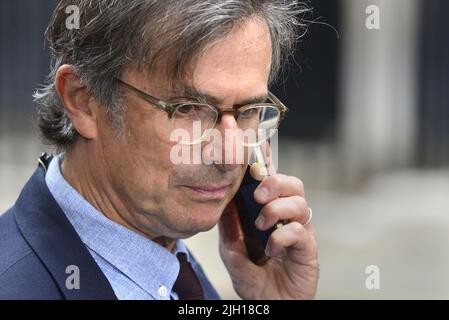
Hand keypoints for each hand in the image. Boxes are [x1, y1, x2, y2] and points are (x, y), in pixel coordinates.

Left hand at [218, 170, 317, 299]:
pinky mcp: (308, 249)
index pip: (272, 183)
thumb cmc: (255, 280)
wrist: (271, 305)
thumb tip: (224, 204)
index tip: (258, 156)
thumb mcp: (232, 254)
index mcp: (270, 214)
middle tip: (258, 195)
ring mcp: (300, 231)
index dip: (268, 165)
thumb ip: (229, 230)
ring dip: (276, 209)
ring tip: (261, 226)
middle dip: (275, 182)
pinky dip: (281, 237)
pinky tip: (271, 250)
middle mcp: (288, 219)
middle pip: (293, 184)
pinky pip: (300, 230)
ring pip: (299, 202)